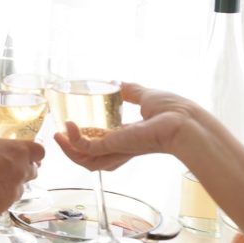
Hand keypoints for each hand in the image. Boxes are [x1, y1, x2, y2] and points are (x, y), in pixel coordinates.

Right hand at [0, 136, 43, 218]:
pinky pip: (5, 202)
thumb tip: (0, 155)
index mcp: (17, 152)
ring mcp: (12, 193)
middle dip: (22, 169)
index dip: (32, 153)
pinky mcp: (1, 208)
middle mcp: (20, 173)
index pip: (40, 152)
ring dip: (10, 185)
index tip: (23, 153)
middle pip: (33, 171)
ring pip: (19, 189)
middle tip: (4, 168)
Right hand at [54, 82, 193, 170]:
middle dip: (70, 150)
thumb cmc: (175, 112)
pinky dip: (73, 140)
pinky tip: (67, 127)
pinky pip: (86, 148)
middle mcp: (120, 148)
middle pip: (88, 159)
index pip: (101, 147)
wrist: (186, 122)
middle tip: (58, 135)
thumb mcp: (145, 96)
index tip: (71, 129)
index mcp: (128, 139)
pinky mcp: (113, 146)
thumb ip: (130, 91)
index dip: (84, 141)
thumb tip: (117, 82)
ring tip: (57, 135)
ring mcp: (116, 149)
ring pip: (83, 159)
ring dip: (67, 149)